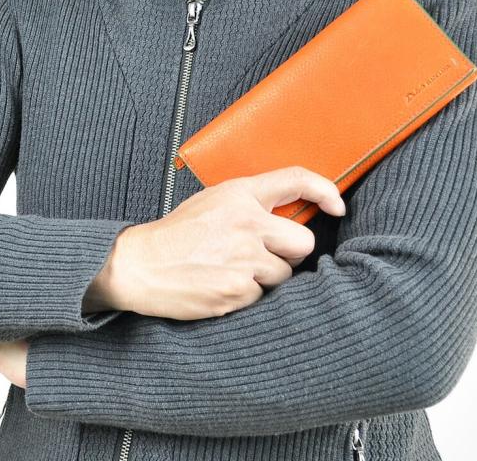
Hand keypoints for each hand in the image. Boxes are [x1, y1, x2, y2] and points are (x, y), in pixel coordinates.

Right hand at [93, 166, 345, 320]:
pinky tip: (221, 285)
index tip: (337, 207)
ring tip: (232, 270)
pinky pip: (261, 296)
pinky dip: (246, 295)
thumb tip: (287, 213)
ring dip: (265, 276)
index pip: (296, 180)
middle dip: (288, 252)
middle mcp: (246, 223)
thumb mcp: (212, 201)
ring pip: (284, 274)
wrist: (139, 265)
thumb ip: (249, 203)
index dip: (325, 191)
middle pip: (303, 241)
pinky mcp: (236, 291)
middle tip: (263, 254)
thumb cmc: (176, 233)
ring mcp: (243, 259)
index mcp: (239, 194)